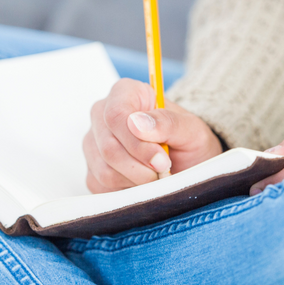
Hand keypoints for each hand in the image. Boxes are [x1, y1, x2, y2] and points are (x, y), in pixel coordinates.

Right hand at [84, 78, 222, 192]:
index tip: (161, 160)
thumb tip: (137, 123)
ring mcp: (93, 144)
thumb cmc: (188, 139)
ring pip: (104, 171)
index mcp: (125, 93)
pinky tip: (143, 183)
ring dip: (136, 181)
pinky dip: (127, 191)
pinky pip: (102, 187)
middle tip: (165, 172)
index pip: (116, 115)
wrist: (188, 161)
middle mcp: (102, 115)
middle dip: (140, 167)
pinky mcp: (92, 170)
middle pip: (108, 148)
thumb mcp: (190, 129)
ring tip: (158, 176)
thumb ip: (167, 123)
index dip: (136, 143)